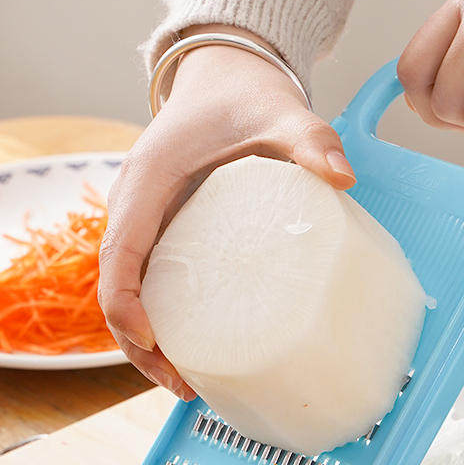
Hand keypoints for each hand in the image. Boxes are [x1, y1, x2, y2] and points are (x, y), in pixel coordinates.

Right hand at [98, 25, 355, 399]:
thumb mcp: (281, 112)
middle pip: (119, 289)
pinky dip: (171, 321)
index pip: (120, 253)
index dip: (127, 304)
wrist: (228, 78)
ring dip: (152, 343)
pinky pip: (158, 284)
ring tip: (192, 384)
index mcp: (149, 182)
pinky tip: (205, 349)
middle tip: (185, 386)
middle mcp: (139, 209)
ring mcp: (152, 225)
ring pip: (135, 293)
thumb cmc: (244, 97)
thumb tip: (344, 176)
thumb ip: (311, 140)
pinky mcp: (172, 234)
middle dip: (142, 344)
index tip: (155, 342)